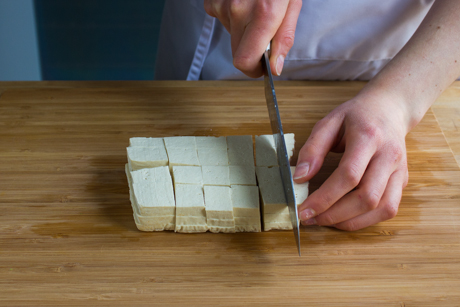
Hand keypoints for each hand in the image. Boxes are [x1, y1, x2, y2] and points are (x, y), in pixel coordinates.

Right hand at [204, 0, 301, 77]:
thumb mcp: (292, 3)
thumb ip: (284, 37)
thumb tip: (275, 67)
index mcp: (263, 14)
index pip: (244, 61)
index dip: (253, 70)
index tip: (261, 68)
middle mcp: (238, 11)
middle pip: (236, 53)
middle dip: (251, 50)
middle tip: (263, 33)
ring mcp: (222, 4)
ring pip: (230, 34)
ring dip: (242, 28)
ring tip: (254, 6)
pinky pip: (221, 18)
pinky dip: (232, 15)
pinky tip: (242, 0)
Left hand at [295, 90, 409, 230]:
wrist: (390, 109)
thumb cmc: (356, 116)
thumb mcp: (329, 122)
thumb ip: (312, 149)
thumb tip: (299, 178)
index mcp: (369, 137)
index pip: (349, 175)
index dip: (325, 197)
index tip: (304, 209)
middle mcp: (389, 156)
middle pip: (366, 197)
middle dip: (335, 215)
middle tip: (310, 218)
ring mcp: (400, 170)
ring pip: (381, 208)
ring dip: (350, 222)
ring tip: (325, 220)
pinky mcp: (403, 181)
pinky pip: (388, 209)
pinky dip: (366, 220)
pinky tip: (345, 218)